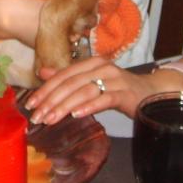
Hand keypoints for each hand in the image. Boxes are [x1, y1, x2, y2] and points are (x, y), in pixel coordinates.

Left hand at [25, 57, 158, 124]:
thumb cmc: (117, 88)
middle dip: (50, 101)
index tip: (31, 104)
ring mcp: (114, 79)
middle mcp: (101, 68)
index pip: (62, 76)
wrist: (151, 92)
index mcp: (90, 63)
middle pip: (70, 84)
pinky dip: (89, 106)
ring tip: (51, 119)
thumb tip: (42, 73)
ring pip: (84, 92)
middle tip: (37, 116)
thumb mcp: (90, 80)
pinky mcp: (125, 93)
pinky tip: (77, 115)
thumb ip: (67, 77)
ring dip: (65, 107)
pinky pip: (105, 99)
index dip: (45, 90)